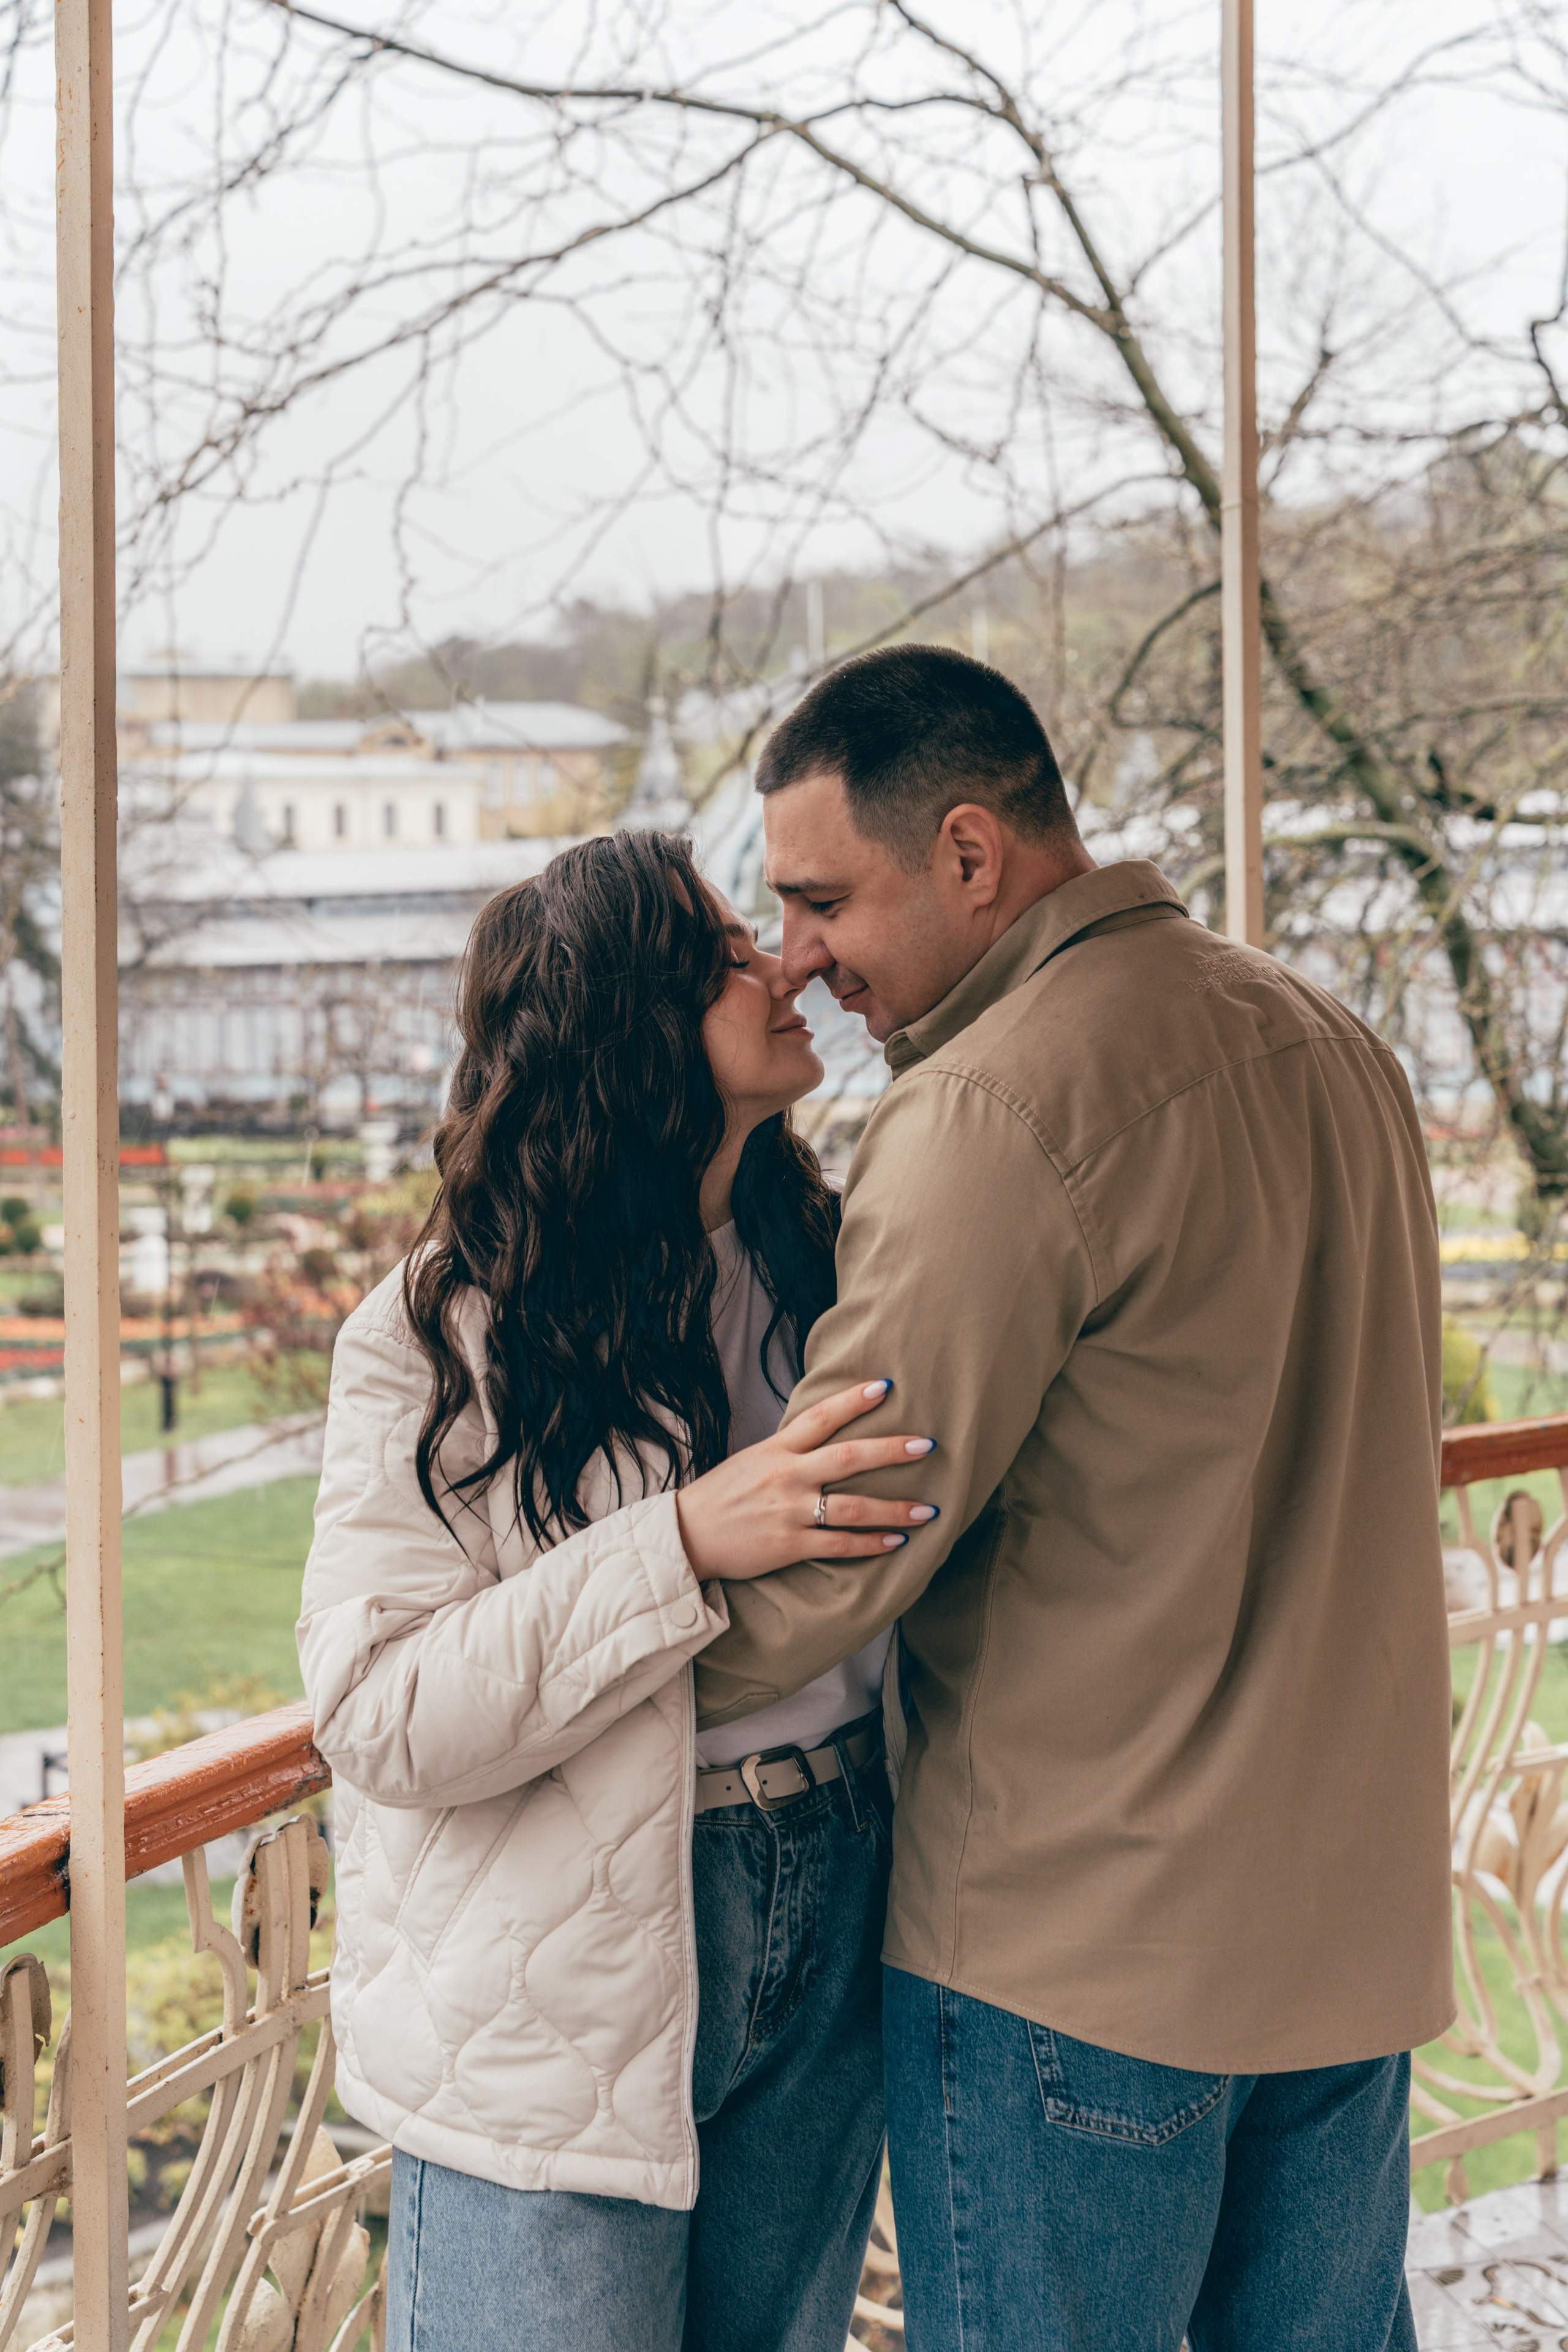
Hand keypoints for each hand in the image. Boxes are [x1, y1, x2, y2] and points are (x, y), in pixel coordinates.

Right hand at [675, 1380, 936, 1582]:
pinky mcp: (789, 1545)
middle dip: (891, 1451)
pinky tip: (897, 1541)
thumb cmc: (722, 1495)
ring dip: (894, 1509)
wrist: (687, 1536)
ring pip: (852, 1507)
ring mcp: (789, 1511)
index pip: (820, 1417)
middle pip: (848, 1458)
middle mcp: (786, 1476)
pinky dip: (871, 1543)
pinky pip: (840, 1544)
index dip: (853, 1400)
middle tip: (927, 1445)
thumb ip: (790, 1448)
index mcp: (777, 1450)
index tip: (885, 1386)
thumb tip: (827, 1433)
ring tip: (928, 1510)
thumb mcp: (752, 1459)